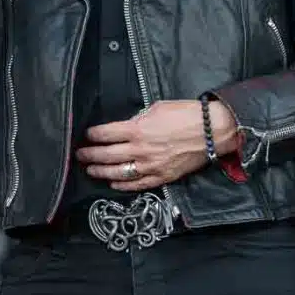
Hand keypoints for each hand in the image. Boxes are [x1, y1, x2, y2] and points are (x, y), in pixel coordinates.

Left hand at [75, 100, 236, 192]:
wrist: (214, 131)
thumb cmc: (188, 115)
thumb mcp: (157, 108)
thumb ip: (139, 119)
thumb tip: (128, 125)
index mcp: (137, 130)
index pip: (105, 134)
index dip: (92, 135)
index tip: (87, 135)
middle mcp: (140, 150)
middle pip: (106, 155)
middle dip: (89, 155)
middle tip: (80, 154)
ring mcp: (150, 166)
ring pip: (118, 173)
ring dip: (100, 171)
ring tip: (91, 169)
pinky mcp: (162, 177)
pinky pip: (137, 185)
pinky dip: (122, 185)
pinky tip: (113, 182)